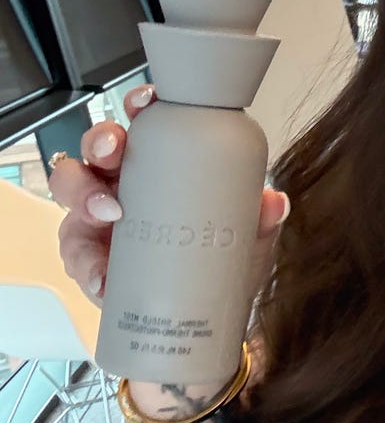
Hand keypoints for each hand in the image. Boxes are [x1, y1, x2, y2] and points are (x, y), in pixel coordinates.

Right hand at [49, 84, 289, 303]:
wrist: (201, 319)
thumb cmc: (216, 265)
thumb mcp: (243, 241)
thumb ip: (259, 221)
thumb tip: (274, 203)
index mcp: (162, 165)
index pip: (146, 124)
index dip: (139, 105)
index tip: (145, 103)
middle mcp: (124, 183)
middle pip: (97, 147)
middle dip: (101, 140)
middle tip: (116, 153)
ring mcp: (99, 217)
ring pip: (72, 188)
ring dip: (84, 193)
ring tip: (110, 213)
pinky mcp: (86, 255)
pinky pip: (74, 252)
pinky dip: (86, 264)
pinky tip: (103, 275)